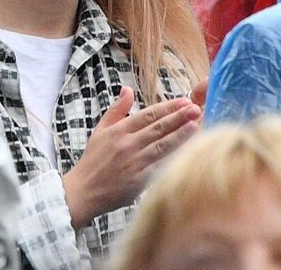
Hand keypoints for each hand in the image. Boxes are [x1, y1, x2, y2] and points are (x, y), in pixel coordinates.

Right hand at [61, 88, 200, 226]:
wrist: (83, 191)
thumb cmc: (93, 161)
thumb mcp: (100, 130)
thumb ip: (116, 110)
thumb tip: (127, 89)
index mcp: (118, 131)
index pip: (147, 115)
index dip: (167, 107)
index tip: (184, 101)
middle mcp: (127, 145)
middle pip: (157, 128)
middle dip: (179, 117)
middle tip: (196, 108)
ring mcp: (134, 163)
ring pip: (162, 146)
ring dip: (180, 135)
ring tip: (196, 125)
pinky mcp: (139, 181)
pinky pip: (160, 166)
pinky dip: (174, 158)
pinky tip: (188, 151)